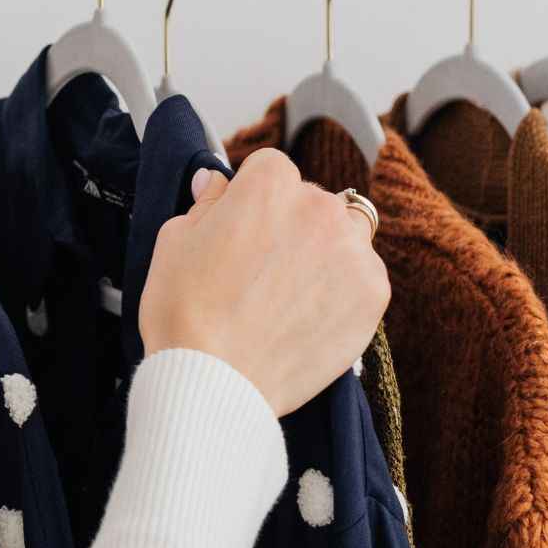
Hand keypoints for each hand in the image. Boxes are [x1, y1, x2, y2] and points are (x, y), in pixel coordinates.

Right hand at [138, 149, 389, 416]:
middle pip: (311, 199)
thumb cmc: (186, 313)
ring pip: (345, 233)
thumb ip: (206, 204)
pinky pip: (362, 275)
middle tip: (259, 266)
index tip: (241, 224)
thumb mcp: (174, 241)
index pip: (270, 168)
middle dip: (289, 223)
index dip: (250, 198)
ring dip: (324, 250)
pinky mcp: (373, 293)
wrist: (214, 380)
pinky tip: (307, 313)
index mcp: (269, 185)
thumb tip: (215, 183)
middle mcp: (319, 207)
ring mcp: (352, 250)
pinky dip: (342, 288)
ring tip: (288, 291)